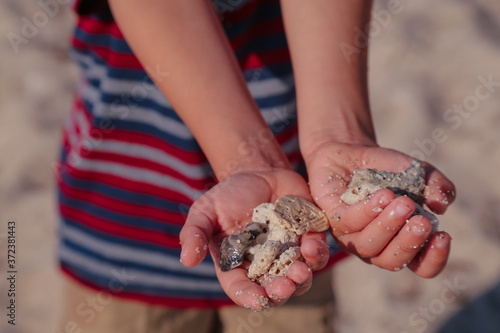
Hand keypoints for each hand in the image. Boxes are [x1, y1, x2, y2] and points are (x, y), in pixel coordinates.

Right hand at [179, 168, 329, 309]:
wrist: (258, 172)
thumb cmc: (228, 195)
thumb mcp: (205, 210)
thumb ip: (195, 233)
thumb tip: (186, 260)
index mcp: (237, 265)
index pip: (242, 289)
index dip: (250, 297)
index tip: (258, 300)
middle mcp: (265, 266)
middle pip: (274, 291)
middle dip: (280, 293)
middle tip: (284, 286)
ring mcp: (288, 254)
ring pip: (300, 280)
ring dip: (302, 280)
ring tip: (301, 272)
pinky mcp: (308, 239)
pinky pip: (316, 254)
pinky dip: (316, 254)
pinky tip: (310, 246)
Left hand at [304, 141, 455, 277]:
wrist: (351, 152)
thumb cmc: (386, 170)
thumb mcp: (418, 173)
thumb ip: (436, 186)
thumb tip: (442, 205)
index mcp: (401, 241)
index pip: (421, 266)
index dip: (434, 259)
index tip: (444, 235)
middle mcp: (376, 245)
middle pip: (392, 262)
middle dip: (409, 243)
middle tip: (422, 222)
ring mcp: (352, 236)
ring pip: (369, 246)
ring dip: (389, 226)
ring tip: (403, 202)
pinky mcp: (334, 219)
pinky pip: (350, 223)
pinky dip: (368, 211)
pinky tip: (383, 195)